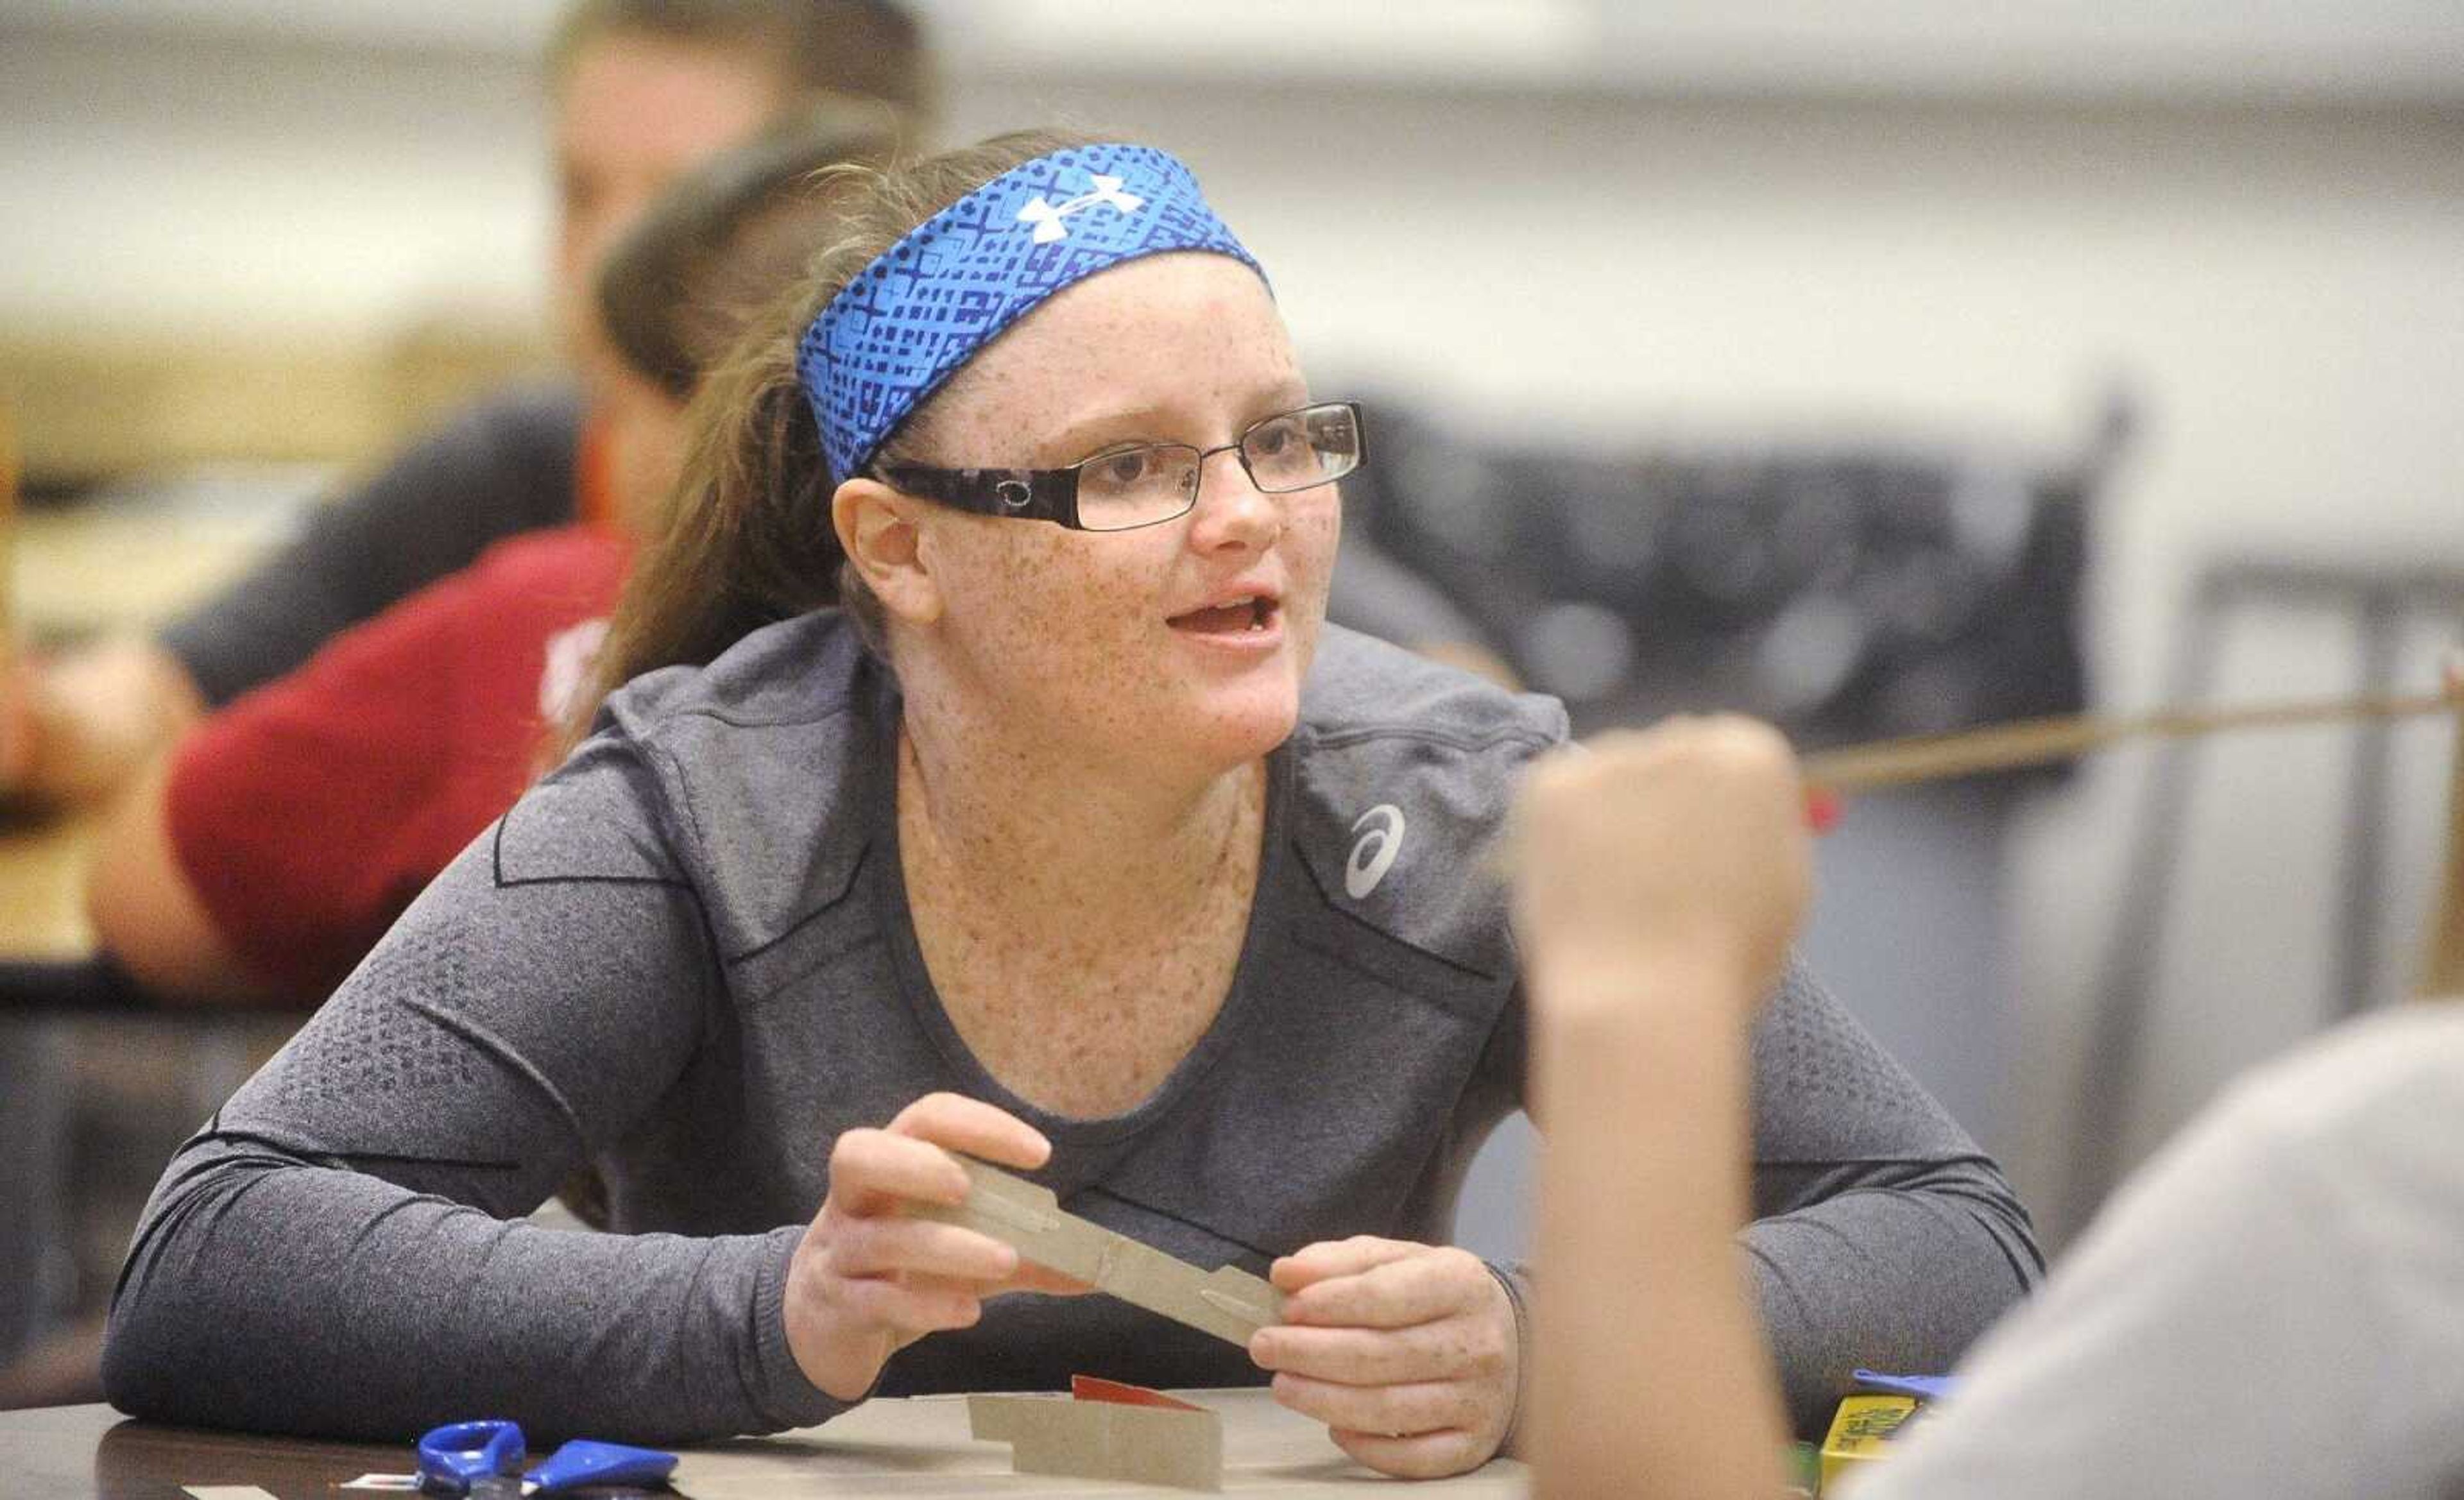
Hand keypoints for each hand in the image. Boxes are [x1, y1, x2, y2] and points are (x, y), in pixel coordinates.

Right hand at [783, 1092, 1084, 1400]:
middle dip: (916, 1164)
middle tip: (968, 1185)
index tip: (1040, 1152)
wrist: (823, 1327)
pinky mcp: (838, 1306)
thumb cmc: (901, 1268)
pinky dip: (923, 1304)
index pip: (926, 1120)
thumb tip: (1100, 1266)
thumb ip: (1030, 1256)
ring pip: (880, 1238)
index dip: (979, 1125)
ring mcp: (840, 1253)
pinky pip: (874, 1299)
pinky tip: (967, 1310)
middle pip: (859, 1154)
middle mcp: (855, 1199)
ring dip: (946, 1246)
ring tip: (1005, 1261)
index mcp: (890, 1166)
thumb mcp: (964, 1251)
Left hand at [1249, 1236, 1516, 1478]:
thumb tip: (1286, 1274)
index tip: (1286, 1307)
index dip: (1329, 1303)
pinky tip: (1333, 1426)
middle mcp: (1477, 1343)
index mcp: (1460, 1283)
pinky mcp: (1473, 1445)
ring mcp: (1479, 1399)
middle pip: (1379, 1355)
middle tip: (1263, 1347)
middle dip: (1310, 1353)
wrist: (1512, 1341)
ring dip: (1323, 1400)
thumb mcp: (1398, 1261)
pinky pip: (1412, 1459)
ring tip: (1282, 1385)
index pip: (1385, 1295)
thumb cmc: (1437, 1297)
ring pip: (1388, 1409)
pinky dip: (1365, 1447)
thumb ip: (1340, 1261)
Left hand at [1510, 716, 1809, 1022]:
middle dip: (1664, 802)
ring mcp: (1610, 757)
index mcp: (1751, 755)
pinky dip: (1563, 834)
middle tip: (1653, 873)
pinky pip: (1559, 798)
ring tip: (1616, 894)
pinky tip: (1581, 883)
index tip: (1704, 844)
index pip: (1731, 753)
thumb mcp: (1784, 886)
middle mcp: (1682, 737)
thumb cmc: (1726, 959)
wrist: (1643, 996)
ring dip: (1612, 815)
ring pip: (1611, 778)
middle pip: (1671, 755)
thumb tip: (1747, 810)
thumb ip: (1769, 832)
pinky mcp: (1548, 785)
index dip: (1716, 805)